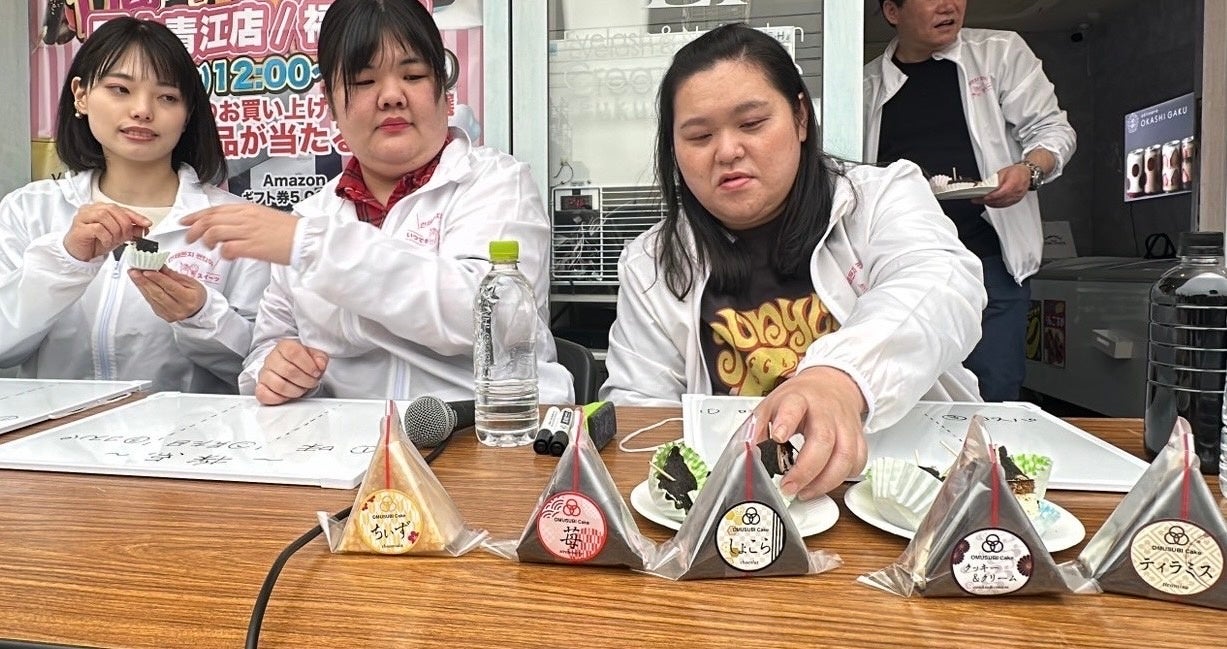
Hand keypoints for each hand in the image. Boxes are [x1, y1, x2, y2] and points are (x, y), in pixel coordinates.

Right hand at [63, 203, 152, 261]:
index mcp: (101, 208)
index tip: (146, 223)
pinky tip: (106, 242)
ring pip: (105, 217)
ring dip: (115, 231)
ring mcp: (83, 217)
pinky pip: (97, 228)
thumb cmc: (95, 242)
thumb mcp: (117, 236)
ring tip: (114, 240)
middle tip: (127, 236)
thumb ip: (130, 230)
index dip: (135, 216)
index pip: (121, 208)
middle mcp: (91, 209)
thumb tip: (144, 228)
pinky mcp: (79, 228)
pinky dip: (106, 237)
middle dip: (125, 224)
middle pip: (113, 210)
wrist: (79, 254)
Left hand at [128, 266, 206, 322]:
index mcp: (189, 299)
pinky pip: (150, 302)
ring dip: (141, 285)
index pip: (170, 287)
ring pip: (152, 298)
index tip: (147, 271)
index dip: (157, 279)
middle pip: (158, 294)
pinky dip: (144, 292)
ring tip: (134, 275)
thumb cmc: (195, 294)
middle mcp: (179, 309)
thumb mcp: (190, 281)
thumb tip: (160, 266)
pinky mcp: (162, 315)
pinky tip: (140, 284)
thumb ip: (173, 275)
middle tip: (134, 271)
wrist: (198, 309)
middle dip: (144, 281)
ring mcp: (170, 314)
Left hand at [182, 203, 296, 264]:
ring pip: (214, 232)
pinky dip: (223, 253)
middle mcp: (246, 217)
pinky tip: (228, 256)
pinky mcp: (253, 247)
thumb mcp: (265, 217)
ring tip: (209, 248)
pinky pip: (228, 248)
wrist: (306, 239)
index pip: (215, 209)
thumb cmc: (289, 231)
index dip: (196, 215)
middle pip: (210, 219)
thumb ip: (246, 219)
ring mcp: (248, 231)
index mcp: (248, 209)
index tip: (186, 221)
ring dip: (207, 241)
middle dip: (195, 229)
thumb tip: (230, 226)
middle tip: (189, 237)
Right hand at [255, 339, 328, 404]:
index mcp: (284, 346)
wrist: (288, 368)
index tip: (316, 372)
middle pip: (288, 371)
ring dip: (296, 391)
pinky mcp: (260, 387)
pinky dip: (280, 399)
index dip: (308, 365)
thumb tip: (320, 364)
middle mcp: (271, 358)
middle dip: (306, 381)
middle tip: (312, 382)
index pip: (293, 352)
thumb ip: (320, 358)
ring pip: (279, 385)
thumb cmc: (301, 362)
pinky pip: (265, 395)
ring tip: (302, 389)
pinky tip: (289, 395)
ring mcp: (264, 373)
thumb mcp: (315, 356)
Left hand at [751, 366, 867, 499]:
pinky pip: (857, 462)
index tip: (778, 437)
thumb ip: (758, 428)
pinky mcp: (858, 437)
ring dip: (825, 482)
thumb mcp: (771, 405)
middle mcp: (826, 411)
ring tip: (805, 492)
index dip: (786, 422)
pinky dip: (843, 478)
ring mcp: (845, 425)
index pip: (794, 407)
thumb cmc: (799, 398)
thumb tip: (748, 454)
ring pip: (845, 456)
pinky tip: (825, 483)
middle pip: (823, 440)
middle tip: (788, 487)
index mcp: (799, 399)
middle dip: (806, 470)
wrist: (831, 384)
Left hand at [975, 164, 1030, 208]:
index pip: (1002, 192)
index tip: (983, 196)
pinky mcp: (1015, 201)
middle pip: (1000, 199)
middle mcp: (1016, 192)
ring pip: (1001, 203)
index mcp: (1014, 182)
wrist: (1027, 174)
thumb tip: (985, 186)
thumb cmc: (1017, 172)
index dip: (992, 196)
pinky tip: (989, 203)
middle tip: (977, 199)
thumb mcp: (1003, 173)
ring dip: (990, 203)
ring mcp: (1016, 197)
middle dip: (987, 200)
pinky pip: (1004, 205)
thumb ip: (995, 180)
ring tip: (980, 201)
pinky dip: (995, 205)